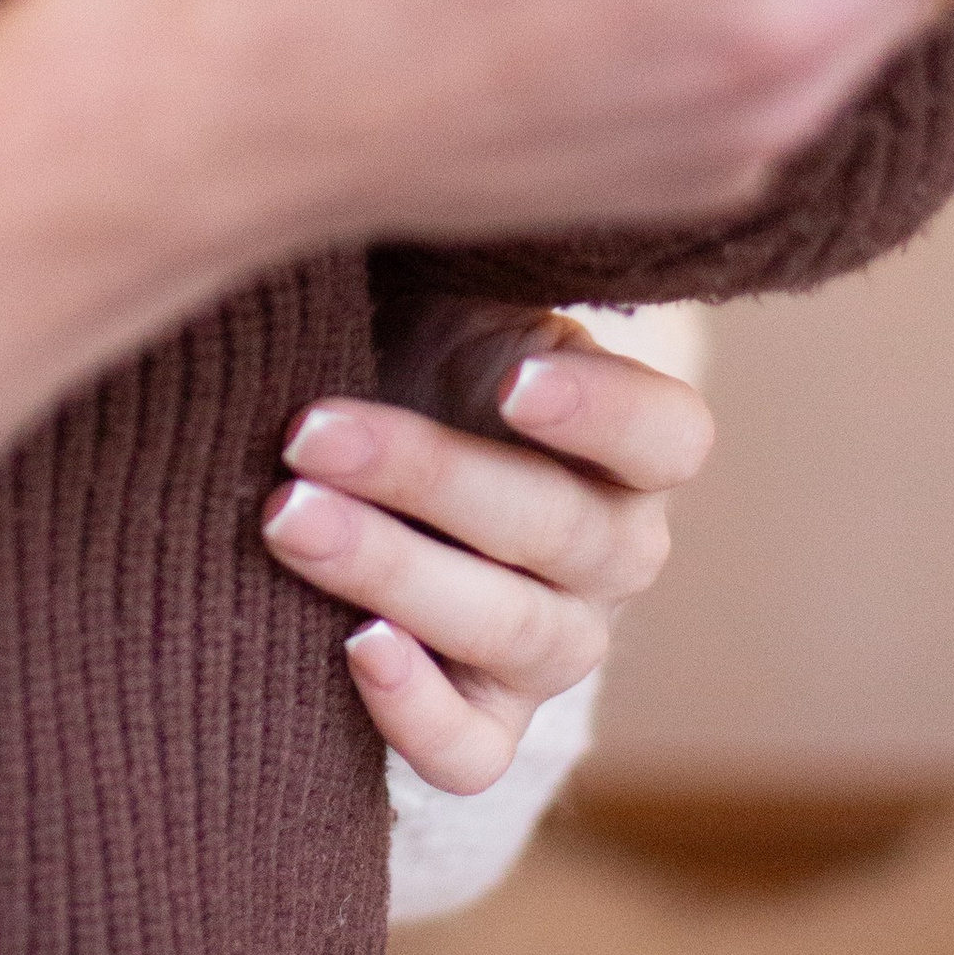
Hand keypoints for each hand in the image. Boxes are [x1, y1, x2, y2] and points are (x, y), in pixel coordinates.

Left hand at [259, 308, 710, 791]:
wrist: (336, 456)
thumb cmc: (403, 349)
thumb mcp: (449, 297)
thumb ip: (465, 280)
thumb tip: (410, 201)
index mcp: (627, 443)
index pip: (666, 436)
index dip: (602, 412)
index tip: (510, 377)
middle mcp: (612, 550)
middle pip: (557, 531)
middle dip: (423, 474)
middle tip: (307, 432)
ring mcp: (556, 645)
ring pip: (508, 631)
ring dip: (391, 571)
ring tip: (286, 517)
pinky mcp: (485, 723)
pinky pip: (472, 753)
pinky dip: (415, 710)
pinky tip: (348, 644)